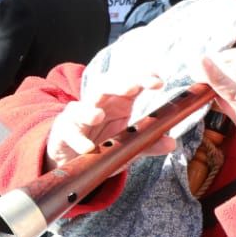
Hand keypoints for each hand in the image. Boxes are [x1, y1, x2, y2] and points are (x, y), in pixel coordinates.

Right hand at [45, 72, 173, 169]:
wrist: (73, 158)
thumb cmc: (103, 145)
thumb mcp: (128, 145)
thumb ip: (148, 143)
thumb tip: (172, 143)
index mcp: (119, 101)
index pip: (130, 82)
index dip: (143, 78)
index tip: (158, 82)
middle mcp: (98, 103)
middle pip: (105, 85)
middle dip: (119, 84)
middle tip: (133, 88)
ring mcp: (78, 115)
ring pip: (81, 105)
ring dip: (89, 110)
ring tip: (98, 116)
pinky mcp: (63, 131)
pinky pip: (68, 132)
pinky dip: (77, 139)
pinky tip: (88, 148)